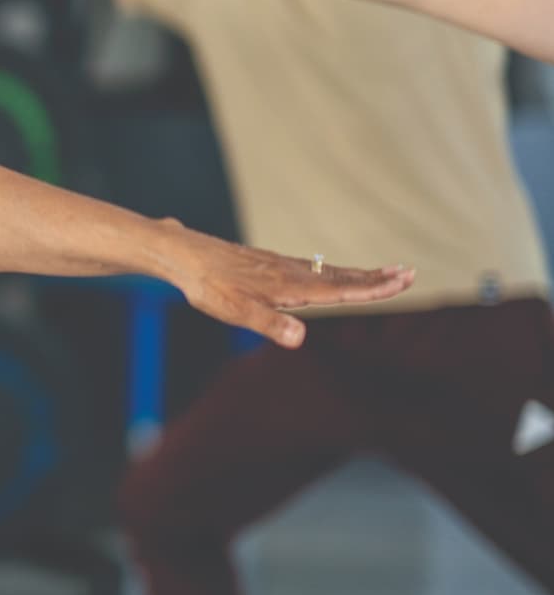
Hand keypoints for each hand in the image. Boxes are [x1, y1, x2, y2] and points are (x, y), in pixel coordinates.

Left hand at [163, 224, 414, 347]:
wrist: (184, 255)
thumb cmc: (208, 286)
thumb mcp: (235, 311)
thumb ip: (269, 324)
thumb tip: (300, 339)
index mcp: (290, 286)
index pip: (340, 289)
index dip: (372, 288)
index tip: (402, 281)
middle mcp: (291, 272)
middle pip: (342, 275)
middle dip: (376, 277)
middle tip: (410, 272)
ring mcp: (281, 266)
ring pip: (328, 270)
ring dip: (358, 272)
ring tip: (383, 272)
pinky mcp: (269, 264)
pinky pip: (310, 268)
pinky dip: (332, 270)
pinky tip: (331, 273)